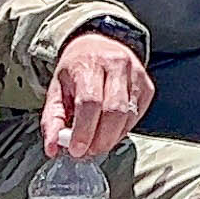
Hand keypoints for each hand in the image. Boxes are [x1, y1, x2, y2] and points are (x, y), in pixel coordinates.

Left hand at [42, 33, 151, 158]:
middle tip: (88, 152)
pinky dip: (124, 130)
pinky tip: (111, 130)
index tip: (77, 149)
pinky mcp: (147, 85)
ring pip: (128, 115)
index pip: (90, 102)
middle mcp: (116, 64)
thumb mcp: (56, 92)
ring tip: (97, 143)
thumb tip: (53, 148)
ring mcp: (135, 73)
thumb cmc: (76, 72)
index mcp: (88, 64)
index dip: (84, 130)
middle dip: (101, 139)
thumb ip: (52, 121)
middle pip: (114, 110)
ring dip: (112, 137)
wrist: (97, 46)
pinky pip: (138, 115)